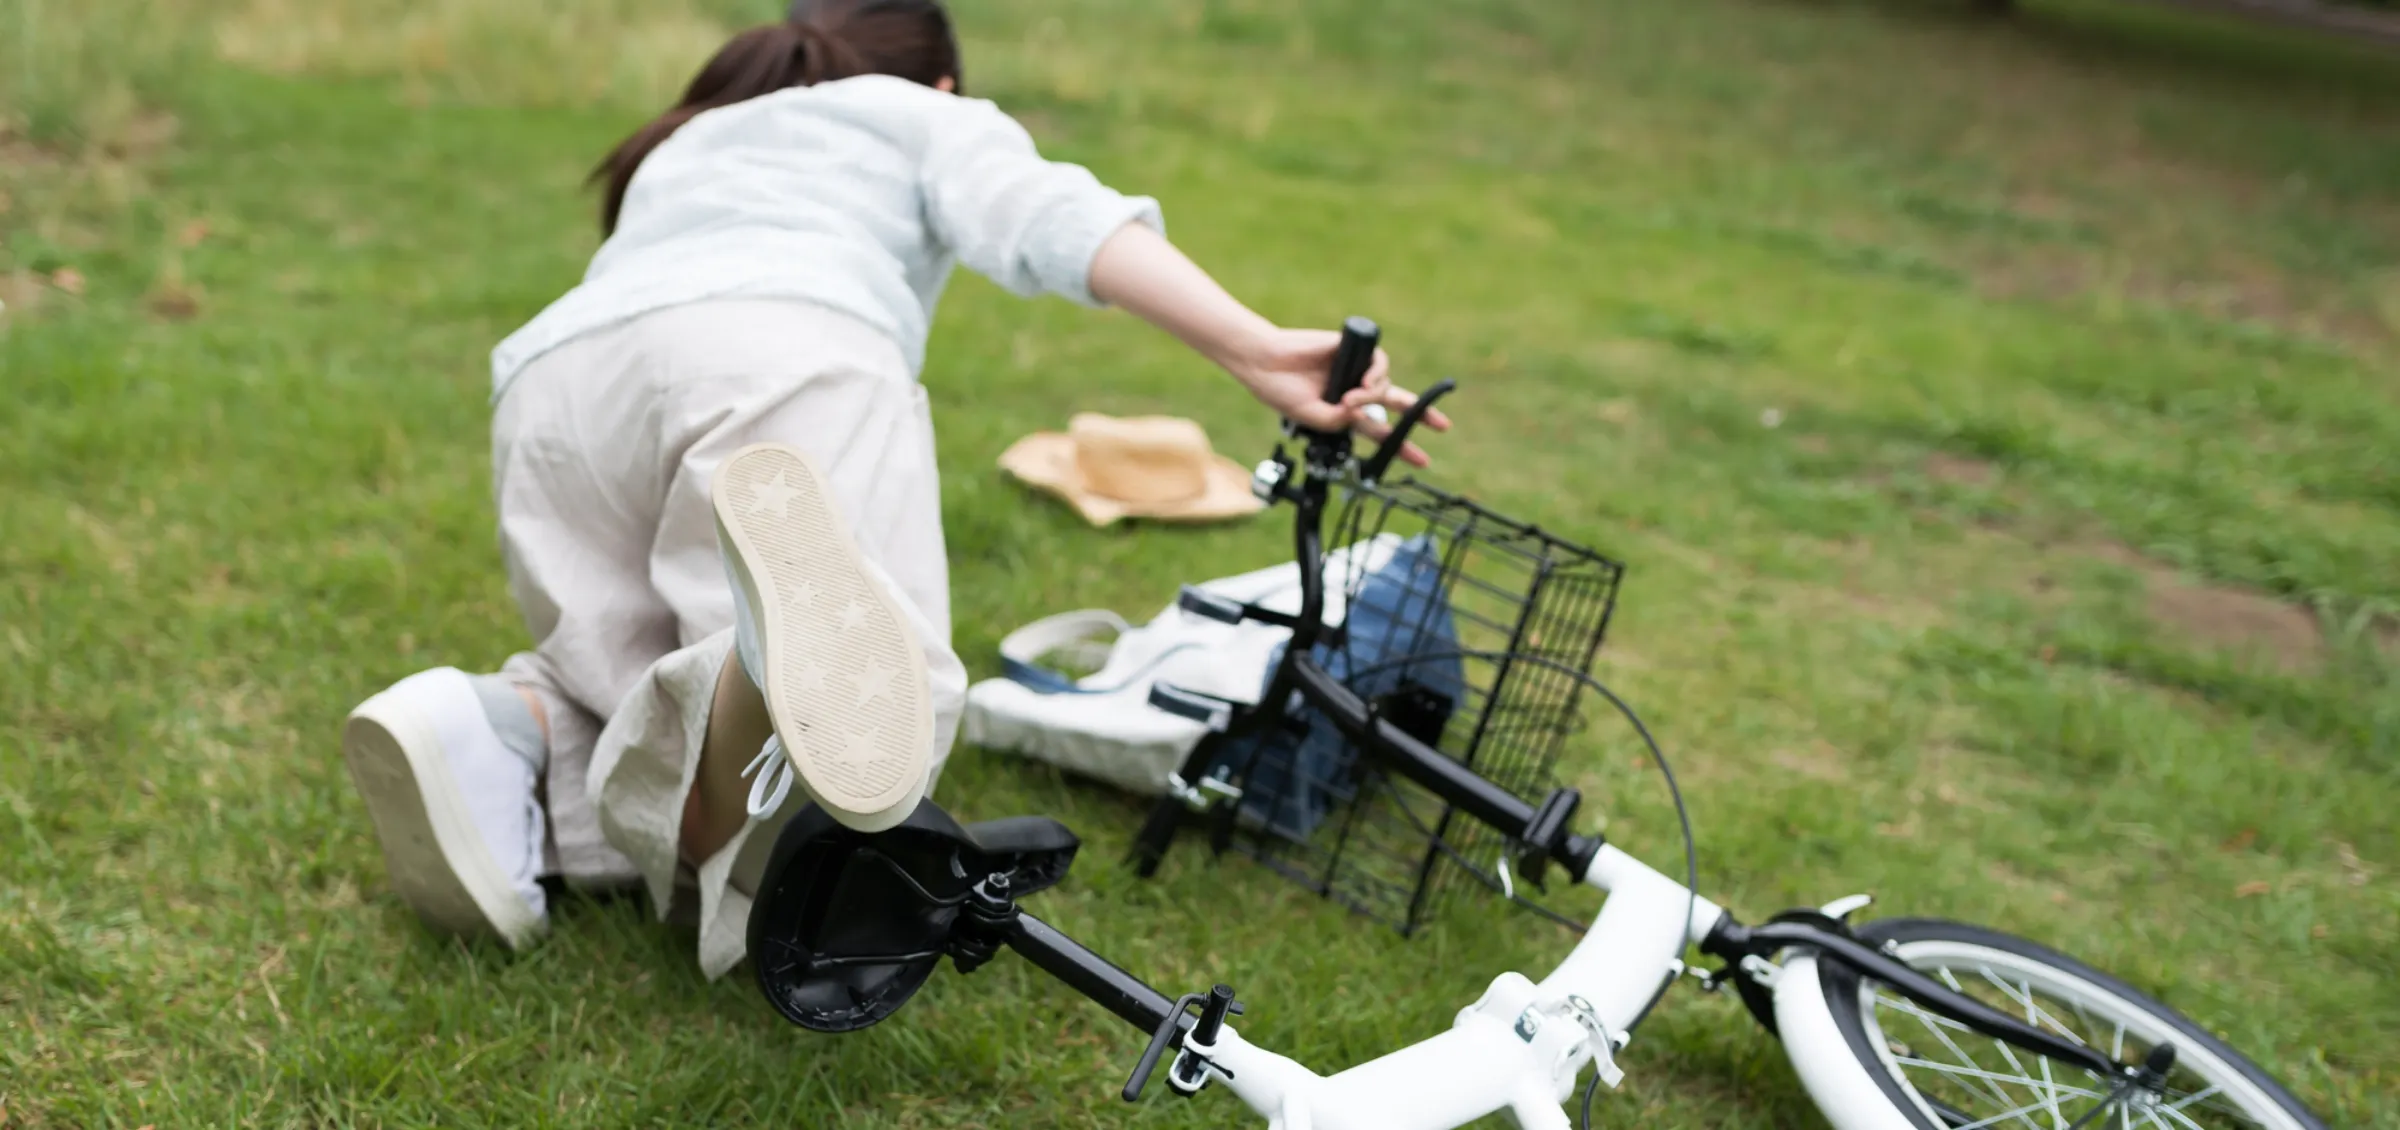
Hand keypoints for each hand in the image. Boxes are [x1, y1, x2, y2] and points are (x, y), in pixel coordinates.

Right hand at [1227, 328, 1452, 467]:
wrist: (1265, 362)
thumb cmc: (1281, 390)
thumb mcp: (1314, 418)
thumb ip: (1341, 421)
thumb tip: (1362, 413)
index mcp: (1344, 411)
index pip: (1378, 429)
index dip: (1400, 445)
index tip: (1422, 459)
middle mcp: (1354, 390)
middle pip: (1396, 403)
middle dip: (1420, 414)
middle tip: (1442, 427)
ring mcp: (1355, 370)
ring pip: (1386, 387)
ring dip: (1373, 397)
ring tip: (1351, 400)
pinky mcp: (1354, 350)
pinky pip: (1379, 363)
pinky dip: (1373, 378)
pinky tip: (1357, 386)